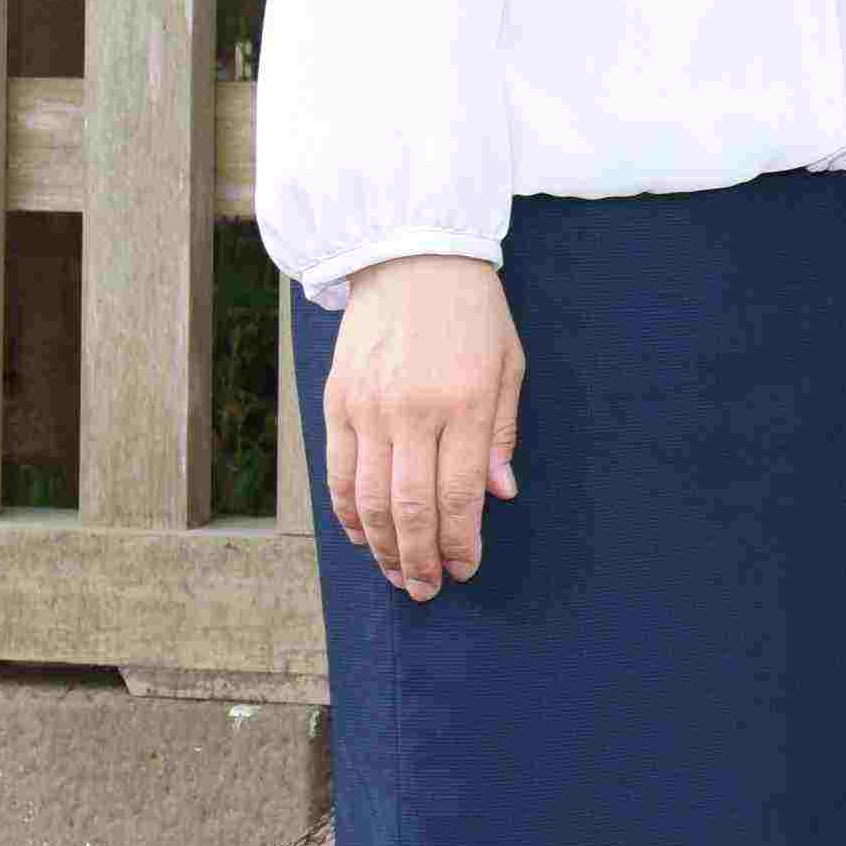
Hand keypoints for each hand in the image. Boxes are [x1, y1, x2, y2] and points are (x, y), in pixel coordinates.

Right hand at [325, 257, 525, 601]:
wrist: (411, 256)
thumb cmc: (471, 312)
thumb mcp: (509, 365)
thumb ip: (501, 435)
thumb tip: (500, 496)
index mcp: (465, 403)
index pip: (459, 494)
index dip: (461, 542)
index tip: (465, 568)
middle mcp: (413, 410)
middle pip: (410, 508)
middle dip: (420, 558)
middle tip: (429, 589)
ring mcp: (368, 407)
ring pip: (369, 499)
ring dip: (382, 547)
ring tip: (398, 574)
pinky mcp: (336, 401)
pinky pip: (337, 472)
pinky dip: (348, 512)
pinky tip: (362, 535)